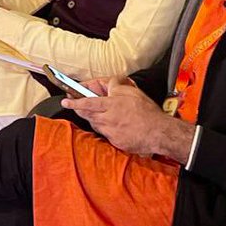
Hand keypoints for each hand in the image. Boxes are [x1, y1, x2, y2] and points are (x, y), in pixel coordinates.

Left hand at [61, 78, 193, 162]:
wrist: (159, 133)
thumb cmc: (147, 112)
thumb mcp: (131, 91)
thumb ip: (116, 86)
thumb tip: (109, 83)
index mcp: (110, 106)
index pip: (86, 103)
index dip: (74, 102)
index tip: (65, 100)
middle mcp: (107, 120)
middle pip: (87, 115)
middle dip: (80, 110)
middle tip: (78, 106)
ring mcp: (111, 133)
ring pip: (96, 125)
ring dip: (95, 118)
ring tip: (103, 114)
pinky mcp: (116, 142)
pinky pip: (106, 134)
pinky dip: (107, 128)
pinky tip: (114, 125)